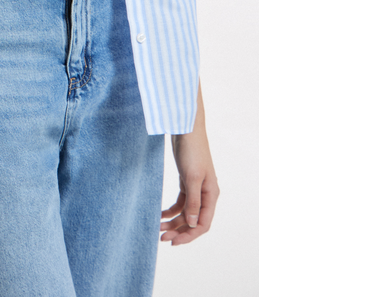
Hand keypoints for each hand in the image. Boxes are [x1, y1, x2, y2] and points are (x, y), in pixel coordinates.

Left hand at [160, 85, 218, 244]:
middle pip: (194, 221)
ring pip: (186, 212)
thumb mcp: (191, 177)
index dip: (189, 235)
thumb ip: (193, 201)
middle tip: (162, 238)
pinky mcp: (186, 181)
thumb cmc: (191, 150)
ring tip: (158, 229)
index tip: (173, 242)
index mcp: (211, 195)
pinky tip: (160, 215)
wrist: (185, 128)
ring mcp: (196, 188)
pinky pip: (181, 202)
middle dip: (179, 231)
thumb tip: (193, 224)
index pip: (202, 224)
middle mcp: (206, 194)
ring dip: (173, 222)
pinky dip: (171, 210)